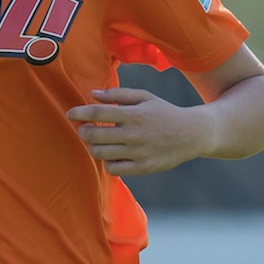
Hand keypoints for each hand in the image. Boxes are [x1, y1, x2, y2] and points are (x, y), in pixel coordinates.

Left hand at [66, 87, 208, 176]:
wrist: (192, 134)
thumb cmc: (164, 112)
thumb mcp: (144, 97)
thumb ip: (117, 94)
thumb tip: (93, 94)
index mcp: (134, 114)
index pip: (98, 113)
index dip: (80, 112)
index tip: (70, 114)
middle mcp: (134, 134)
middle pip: (95, 135)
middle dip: (83, 131)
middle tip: (84, 128)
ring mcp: (139, 153)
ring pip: (101, 153)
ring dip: (93, 146)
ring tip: (97, 141)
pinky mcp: (143, 168)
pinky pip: (114, 168)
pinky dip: (108, 162)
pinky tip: (112, 154)